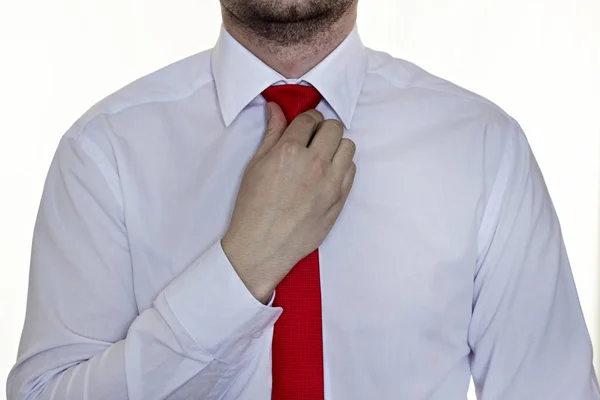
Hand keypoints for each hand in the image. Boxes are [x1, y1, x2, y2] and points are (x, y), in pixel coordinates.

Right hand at [221, 103, 356, 302]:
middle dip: (323, 129)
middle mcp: (315, 164)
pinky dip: (342, 167)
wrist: (262, 245)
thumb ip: (271, 134)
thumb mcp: (256, 165)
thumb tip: (276, 108)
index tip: (304, 127)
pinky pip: (352, 171)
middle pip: (334, 128)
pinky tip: (328, 175)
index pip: (310, 118)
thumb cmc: (254, 207)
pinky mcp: (340, 199)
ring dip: (336, 147)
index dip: (306, 120)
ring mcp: (331, 183)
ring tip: (322, 157)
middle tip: (313, 140)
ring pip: (348, 147)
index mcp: (290, 151)